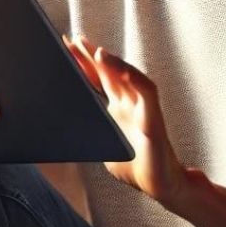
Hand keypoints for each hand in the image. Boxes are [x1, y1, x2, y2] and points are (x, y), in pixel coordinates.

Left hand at [64, 34, 193, 205]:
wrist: (163, 187)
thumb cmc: (136, 169)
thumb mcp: (104, 147)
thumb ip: (89, 133)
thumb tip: (62, 126)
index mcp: (116, 109)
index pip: (97, 80)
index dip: (81, 64)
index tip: (64, 46)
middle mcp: (129, 103)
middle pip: (108, 72)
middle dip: (90, 56)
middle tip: (71, 39)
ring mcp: (142, 108)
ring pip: (127, 76)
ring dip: (111, 63)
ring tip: (95, 51)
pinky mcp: (154, 118)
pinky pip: (145, 90)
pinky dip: (131, 77)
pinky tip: (119, 69)